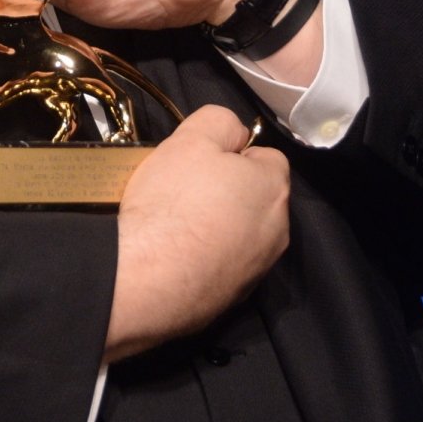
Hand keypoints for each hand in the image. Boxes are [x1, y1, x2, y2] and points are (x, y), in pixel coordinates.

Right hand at [105, 105, 289, 361]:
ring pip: (241, 234)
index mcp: (273, 189)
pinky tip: (175, 256)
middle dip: (228, 192)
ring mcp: (257, 271)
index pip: (266, 157)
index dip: (232, 155)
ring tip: (176, 228)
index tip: (201, 164)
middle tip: (185, 192)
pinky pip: (224, 267)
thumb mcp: (192, 138)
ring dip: (218, 227)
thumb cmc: (171, 203)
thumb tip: (236, 135)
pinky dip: (206, 259)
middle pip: (254, 198)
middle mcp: (277, 231)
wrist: (145, 281)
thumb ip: (221, 122)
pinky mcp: (233, 300)